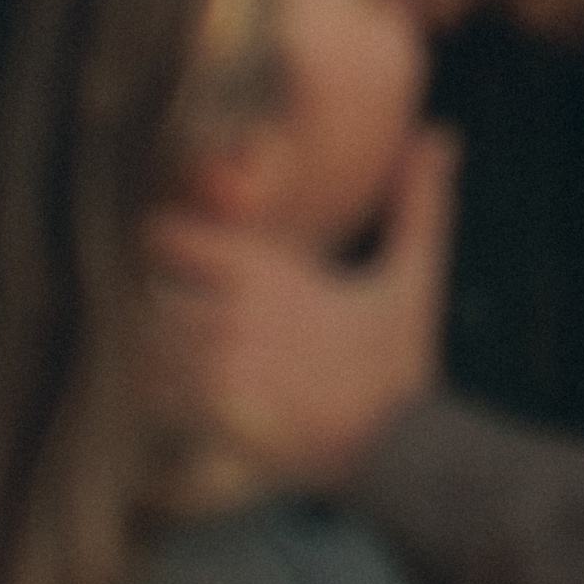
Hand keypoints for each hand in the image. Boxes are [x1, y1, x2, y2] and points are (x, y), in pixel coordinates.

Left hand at [146, 126, 460, 493]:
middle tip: (167, 302)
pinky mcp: (213, 420)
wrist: (399, 450)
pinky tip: (182, 390)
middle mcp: (234, 318)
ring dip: (148, 342)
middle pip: (144, 290)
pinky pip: (150, 396)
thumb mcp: (413, 277)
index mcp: (268, 273)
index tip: (176, 254)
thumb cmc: (398, 363)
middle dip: (151, 295)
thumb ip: (418, 204)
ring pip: (141, 343)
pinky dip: (152, 389)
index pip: (167, 236)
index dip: (163, 240)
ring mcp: (220, 371)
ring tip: (172, 347)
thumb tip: (441, 132)